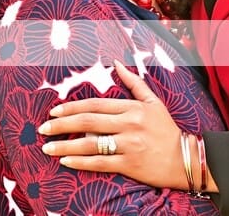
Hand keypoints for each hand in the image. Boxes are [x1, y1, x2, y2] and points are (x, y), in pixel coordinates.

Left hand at [38, 61, 188, 189]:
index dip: (72, 108)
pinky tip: (66, 162)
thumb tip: (116, 63)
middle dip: (62, 125)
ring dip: (66, 146)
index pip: (95, 105)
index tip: (54, 111)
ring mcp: (128, 145)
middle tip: (43, 128)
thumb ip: (134, 83)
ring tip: (47, 147)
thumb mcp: (153, 102)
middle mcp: (129, 125)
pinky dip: (81, 162)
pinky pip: (100, 163)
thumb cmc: (166, 129)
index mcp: (132, 108)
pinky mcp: (129, 164)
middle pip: (88, 122)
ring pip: (91, 144)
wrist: (185, 159)